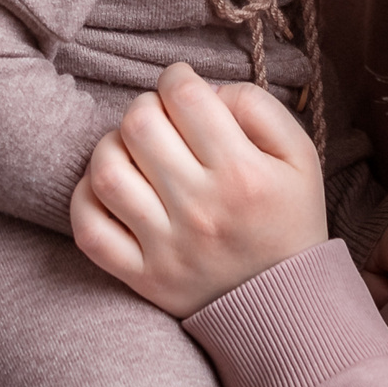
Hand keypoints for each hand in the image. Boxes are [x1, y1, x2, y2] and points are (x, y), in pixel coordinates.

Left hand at [70, 62, 327, 317]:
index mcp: (242, 174)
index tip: (181, 84)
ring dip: (112, 146)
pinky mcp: (144, 278)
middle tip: (161, 118)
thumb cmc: (290, 221)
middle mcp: (201, 209)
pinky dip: (86, 199)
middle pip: (139, 125)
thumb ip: (258, 108)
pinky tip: (112, 188)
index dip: (177, 77)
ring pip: (106, 171)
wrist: (289, 310)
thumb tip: (206, 90)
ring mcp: (167, 247)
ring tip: (134, 151)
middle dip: (146, 106)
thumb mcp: (300, 157)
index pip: (185, 97)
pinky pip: (90, 230)